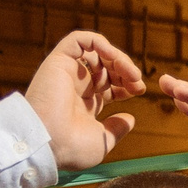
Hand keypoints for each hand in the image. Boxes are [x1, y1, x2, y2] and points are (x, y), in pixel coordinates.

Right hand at [24, 32, 144, 170]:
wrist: (48, 142)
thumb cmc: (71, 148)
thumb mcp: (102, 141)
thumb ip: (116, 129)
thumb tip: (130, 119)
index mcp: (84, 104)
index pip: (110, 84)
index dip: (127, 83)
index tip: (139, 90)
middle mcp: (76, 86)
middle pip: (106, 67)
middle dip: (126, 70)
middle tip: (137, 81)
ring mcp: (68, 72)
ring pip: (96, 52)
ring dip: (118, 57)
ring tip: (130, 72)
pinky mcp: (59, 61)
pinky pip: (78, 39)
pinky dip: (98, 42)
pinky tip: (112, 56)